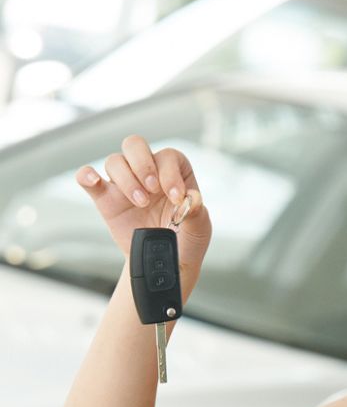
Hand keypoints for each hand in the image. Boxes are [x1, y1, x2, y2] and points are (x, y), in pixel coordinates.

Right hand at [76, 135, 210, 282]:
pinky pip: (87, 178)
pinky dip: (86, 175)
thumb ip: (197, 212)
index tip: (175, 197)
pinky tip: (93, 181)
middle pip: (135, 145)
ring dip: (126, 179)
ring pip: (115, 161)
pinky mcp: (105, 199)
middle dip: (143, 163)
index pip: (168, 157)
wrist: (162, 261)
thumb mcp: (199, 229)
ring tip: (141, 203)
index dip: (171, 173)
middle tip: (152, 189)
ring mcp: (124, 184)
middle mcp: (148, 172)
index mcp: (175, 173)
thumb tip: (192, 198)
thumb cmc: (185, 241)